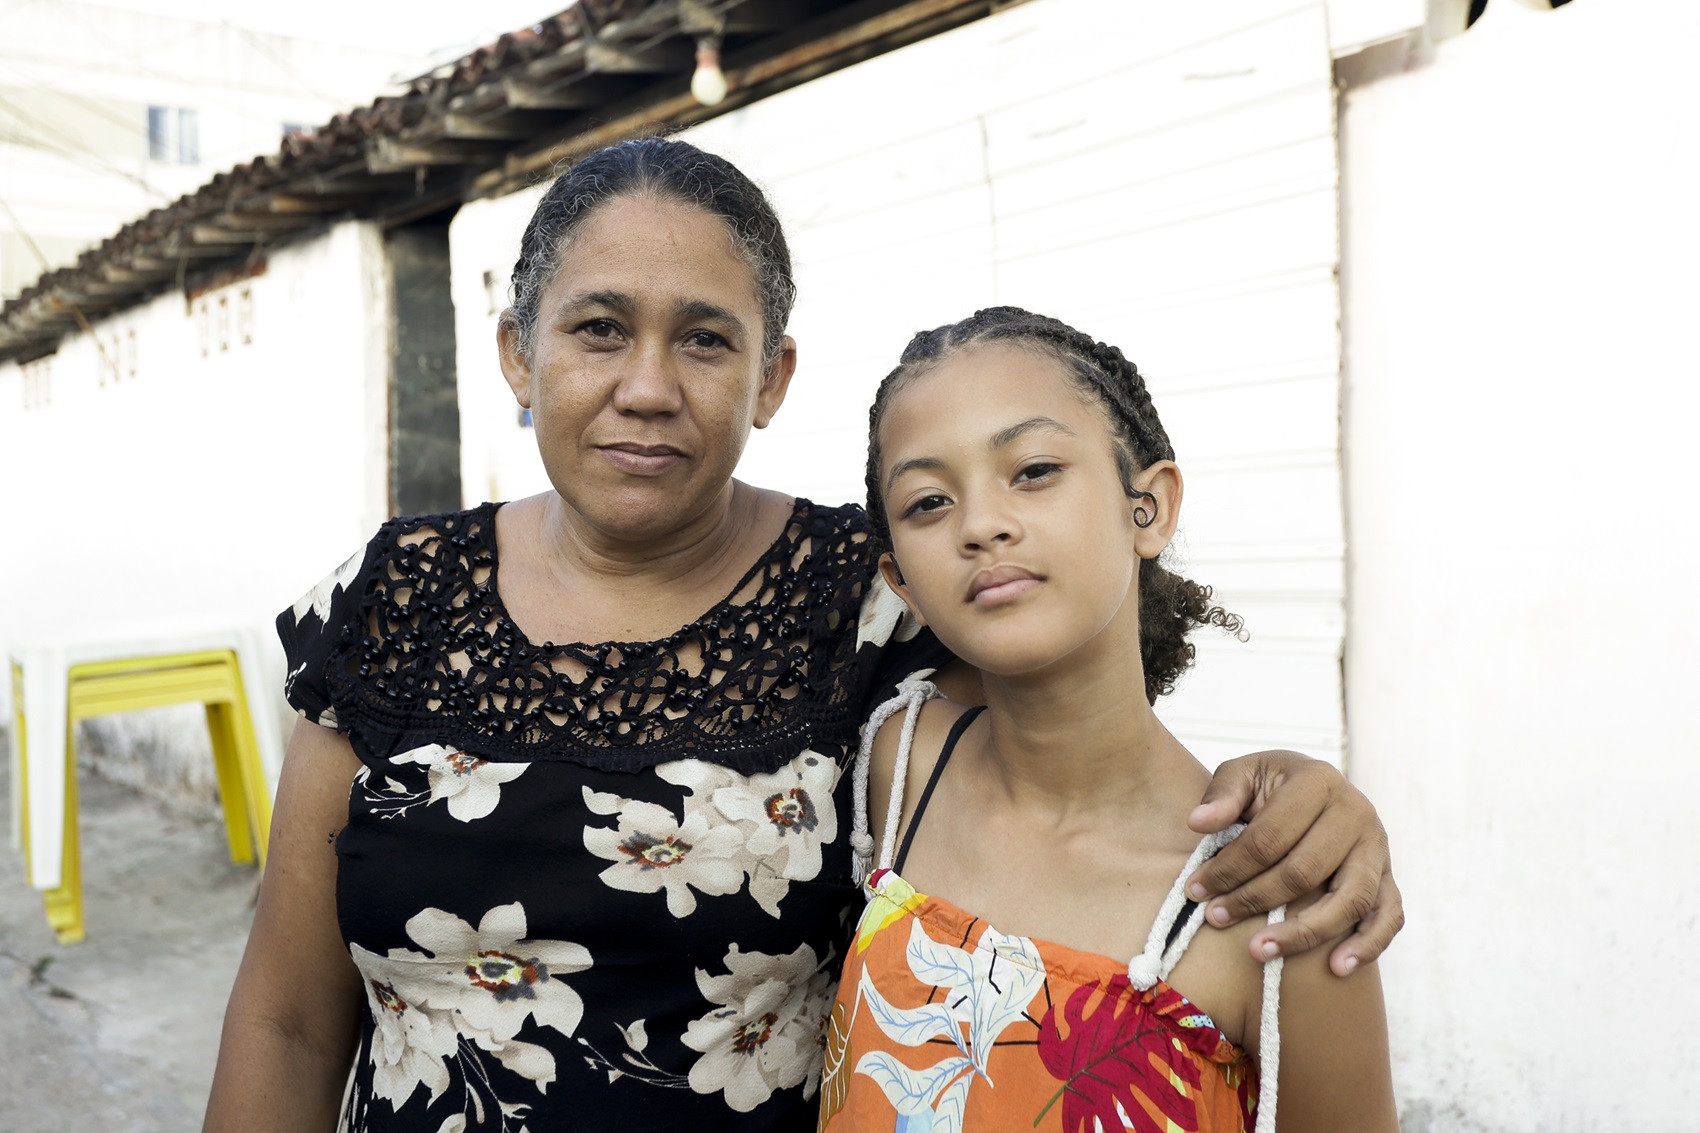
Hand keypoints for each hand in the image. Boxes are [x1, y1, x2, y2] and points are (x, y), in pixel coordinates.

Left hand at [1185, 750, 1402, 975]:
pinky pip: (1389, 916)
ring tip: (1261, 952)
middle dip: (1254, 900)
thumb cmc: (1271, 787)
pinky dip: (1368, 945)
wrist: (1316, 791)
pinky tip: (1337, 968)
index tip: (1196, 890)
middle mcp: (1356, 813)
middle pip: (1304, 872)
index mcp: (1318, 781)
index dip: (1230, 868)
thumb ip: (1222, 795)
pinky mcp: (1389, 877)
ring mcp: (1377, 848)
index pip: (1269, 837)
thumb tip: (1198, 823)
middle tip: (1216, 918)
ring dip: (1303, 933)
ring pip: (1349, 900)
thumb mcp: (1244, 774)